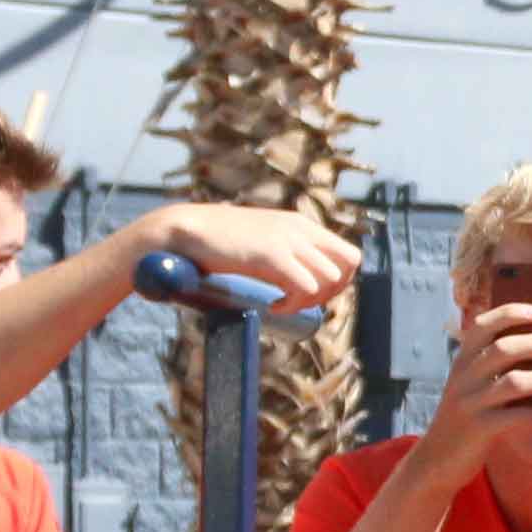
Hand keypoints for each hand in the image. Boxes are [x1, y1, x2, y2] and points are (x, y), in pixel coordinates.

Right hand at [144, 203, 363, 313]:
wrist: (183, 229)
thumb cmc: (219, 243)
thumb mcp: (263, 241)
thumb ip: (288, 252)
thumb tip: (309, 282)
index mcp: (301, 225)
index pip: (348, 255)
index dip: (337, 281)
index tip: (309, 293)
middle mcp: (300, 229)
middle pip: (349, 266)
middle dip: (332, 292)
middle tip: (300, 301)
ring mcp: (287, 240)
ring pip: (330, 279)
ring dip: (311, 301)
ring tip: (282, 304)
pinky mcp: (271, 254)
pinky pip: (306, 287)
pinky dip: (294, 305)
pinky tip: (272, 306)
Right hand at [415, 300, 531, 472]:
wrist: (435, 461)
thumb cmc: (466, 420)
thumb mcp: (471, 390)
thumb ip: (492, 372)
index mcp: (463, 363)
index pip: (482, 327)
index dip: (508, 314)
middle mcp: (463, 378)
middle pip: (503, 350)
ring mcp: (470, 403)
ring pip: (514, 383)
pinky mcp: (479, 429)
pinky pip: (517, 417)